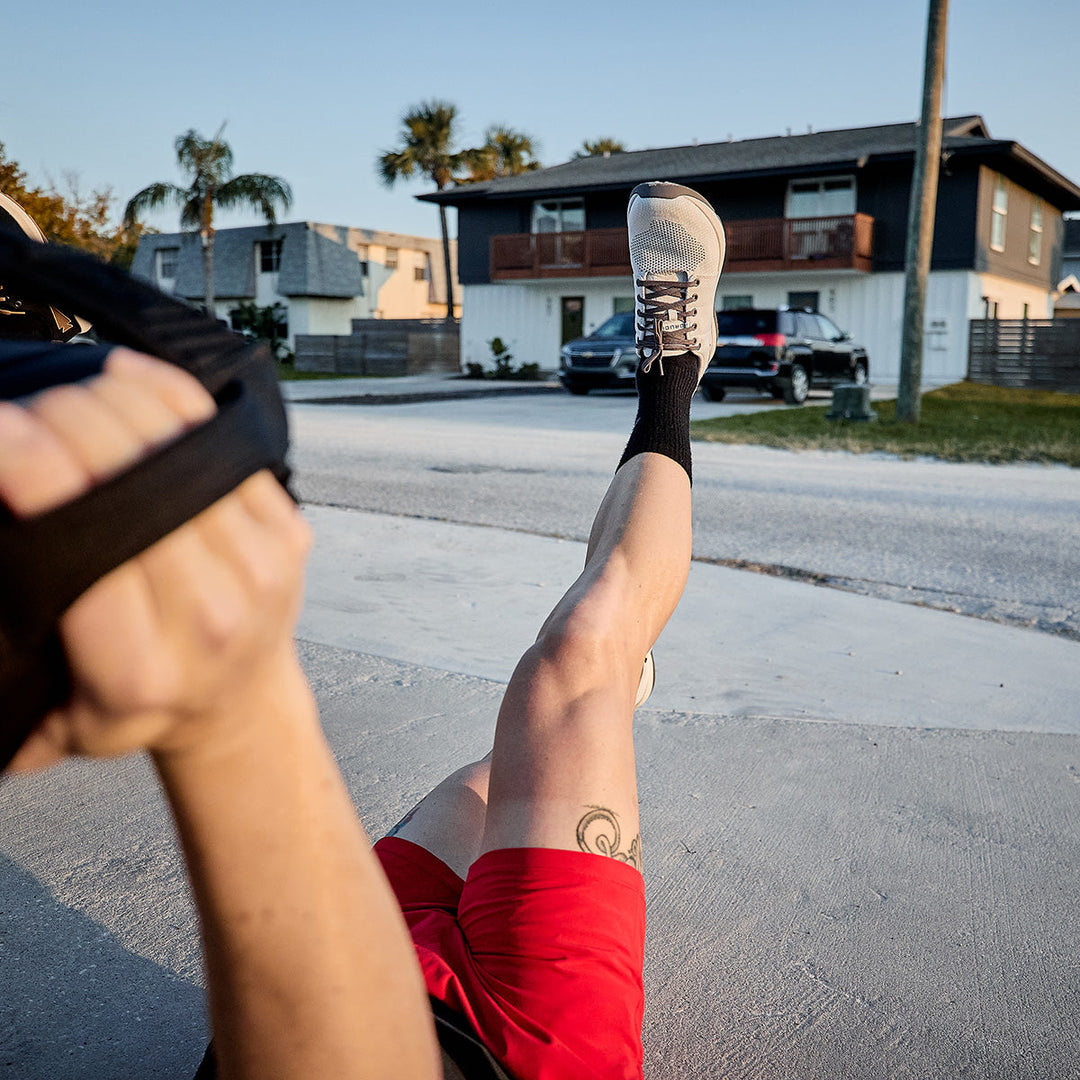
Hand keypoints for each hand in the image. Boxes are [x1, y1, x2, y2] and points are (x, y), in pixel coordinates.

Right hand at [0, 348, 311, 770]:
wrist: (241, 702)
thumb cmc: (140, 703)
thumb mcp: (56, 718)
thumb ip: (8, 667)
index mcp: (138, 668)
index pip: (85, 541)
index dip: (34, 468)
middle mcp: (210, 616)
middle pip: (133, 476)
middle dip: (67, 420)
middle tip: (29, 410)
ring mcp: (259, 568)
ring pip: (179, 446)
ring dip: (113, 401)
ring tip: (70, 396)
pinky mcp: (288, 532)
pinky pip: (223, 438)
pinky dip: (169, 398)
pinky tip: (125, 384)